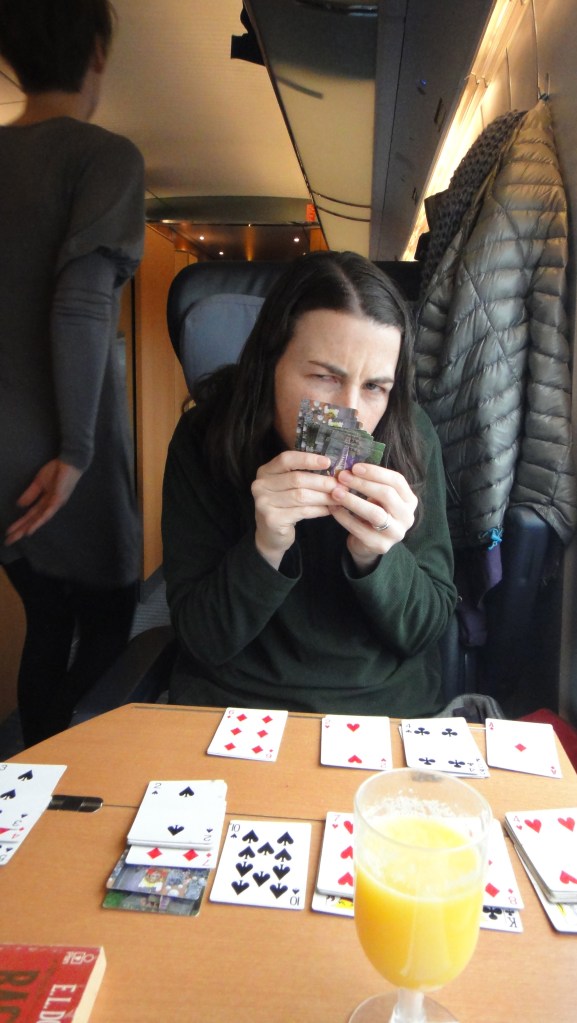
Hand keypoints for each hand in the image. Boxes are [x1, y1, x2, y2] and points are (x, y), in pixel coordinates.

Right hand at [5, 459, 82, 544]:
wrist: (69, 461)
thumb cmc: (57, 471)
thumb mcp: (39, 482)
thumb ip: (30, 494)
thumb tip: (19, 505)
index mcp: (46, 502)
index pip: (30, 516)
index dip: (19, 524)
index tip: (8, 532)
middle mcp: (50, 506)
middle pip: (33, 521)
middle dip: (20, 531)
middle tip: (8, 541)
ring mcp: (55, 504)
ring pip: (39, 520)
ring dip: (27, 529)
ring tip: (17, 537)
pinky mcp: (58, 499)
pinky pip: (48, 513)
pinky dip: (39, 522)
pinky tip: (31, 529)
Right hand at [251, 450, 337, 567]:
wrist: (270, 535)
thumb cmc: (284, 506)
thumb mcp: (287, 487)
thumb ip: (303, 476)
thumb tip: (334, 469)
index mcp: (265, 471)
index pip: (286, 459)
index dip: (307, 459)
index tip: (328, 462)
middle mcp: (260, 485)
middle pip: (297, 479)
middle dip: (322, 482)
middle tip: (340, 485)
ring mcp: (264, 503)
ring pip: (301, 496)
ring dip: (324, 497)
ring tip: (339, 497)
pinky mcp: (272, 519)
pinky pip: (302, 511)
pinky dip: (319, 510)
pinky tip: (329, 509)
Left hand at [330, 462, 417, 572]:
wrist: (368, 543)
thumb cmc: (373, 512)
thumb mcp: (377, 497)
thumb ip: (370, 482)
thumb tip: (349, 465)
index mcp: (409, 500)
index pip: (396, 480)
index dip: (375, 472)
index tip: (355, 467)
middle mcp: (407, 517)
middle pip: (387, 494)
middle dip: (362, 484)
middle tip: (342, 477)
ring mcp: (396, 533)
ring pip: (375, 513)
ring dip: (353, 500)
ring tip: (335, 492)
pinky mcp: (380, 545)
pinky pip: (359, 528)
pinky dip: (344, 517)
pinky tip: (333, 507)